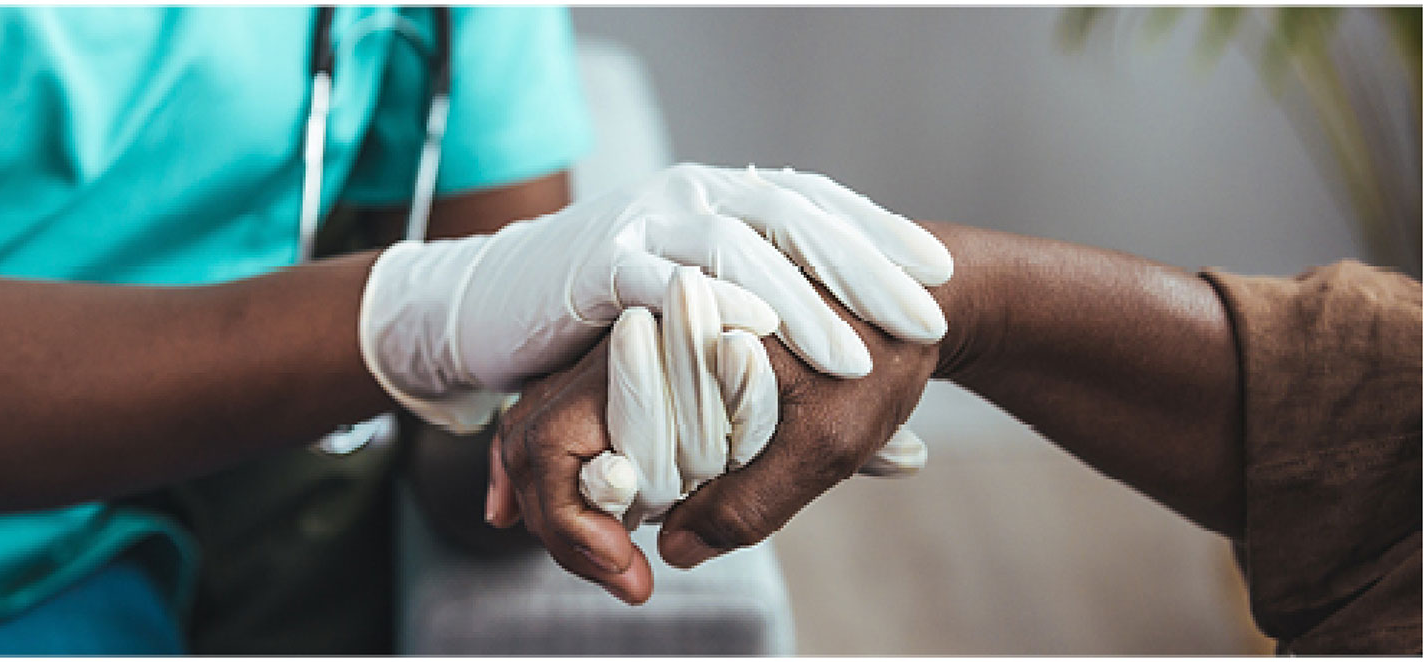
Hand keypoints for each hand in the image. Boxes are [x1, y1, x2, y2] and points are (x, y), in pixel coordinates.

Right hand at [359, 164, 950, 431]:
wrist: (494, 295)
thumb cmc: (616, 317)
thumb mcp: (706, 319)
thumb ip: (770, 353)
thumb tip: (848, 425)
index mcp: (725, 198)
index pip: (816, 208)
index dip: (877, 239)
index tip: (938, 277)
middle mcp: (692, 198)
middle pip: (791, 221)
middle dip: (861, 269)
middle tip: (922, 316)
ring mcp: (645, 226)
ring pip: (734, 250)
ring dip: (797, 302)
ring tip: (852, 351)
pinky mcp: (598, 266)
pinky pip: (659, 283)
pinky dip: (707, 309)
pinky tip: (750, 340)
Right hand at [486, 280, 939, 602]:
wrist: (923, 294)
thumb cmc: (881, 358)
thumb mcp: (828, 444)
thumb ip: (748, 503)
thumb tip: (670, 549)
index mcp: (667, 337)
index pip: (558, 438)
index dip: (573, 524)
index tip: (631, 576)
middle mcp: (638, 331)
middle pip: (537, 430)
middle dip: (556, 517)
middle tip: (615, 576)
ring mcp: (641, 341)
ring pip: (551, 420)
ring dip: (557, 492)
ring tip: (595, 553)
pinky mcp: (657, 356)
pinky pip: (585, 412)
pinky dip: (574, 464)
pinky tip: (592, 507)